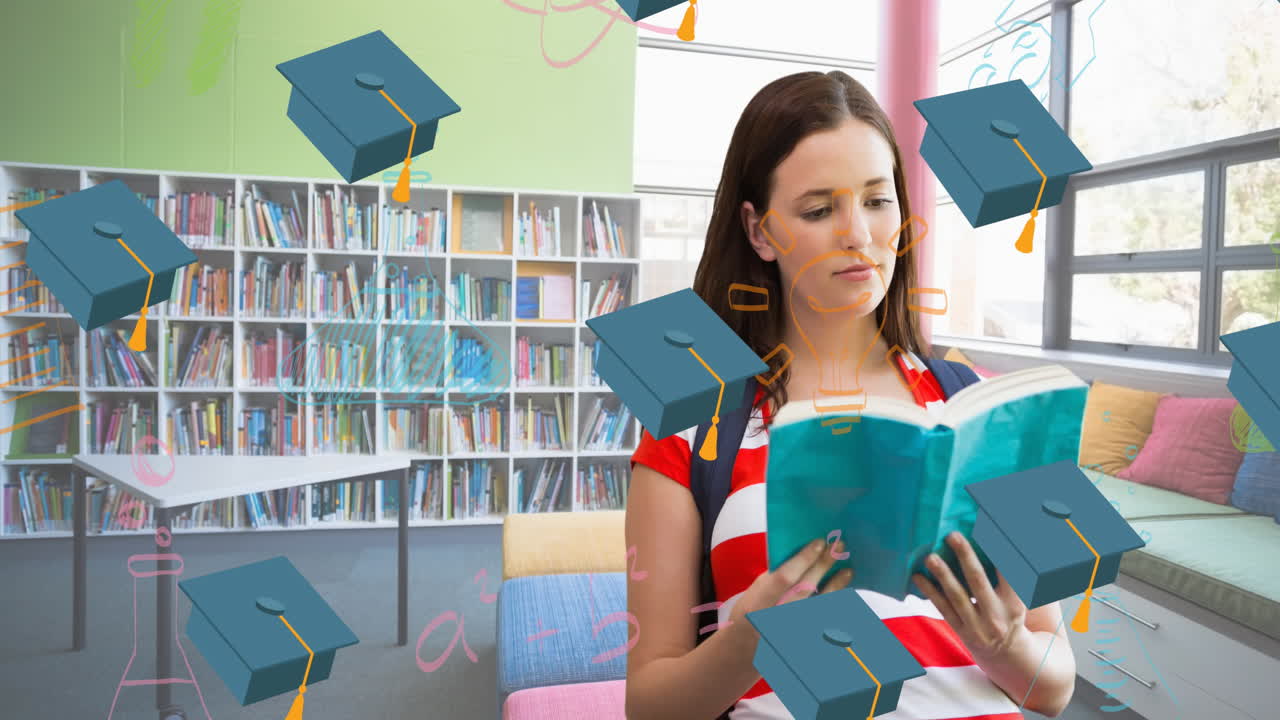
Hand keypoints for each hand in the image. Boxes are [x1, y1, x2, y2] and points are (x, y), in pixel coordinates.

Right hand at [727, 537, 852, 632]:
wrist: (747, 648)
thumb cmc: (752, 612)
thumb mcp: (754, 593)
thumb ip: (774, 577)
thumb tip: (803, 554)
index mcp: (759, 604)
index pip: (785, 577)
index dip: (804, 559)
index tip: (819, 542)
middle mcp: (776, 619)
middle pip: (807, 588)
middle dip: (824, 565)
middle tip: (838, 546)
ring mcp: (792, 633)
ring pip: (821, 606)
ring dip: (836, 586)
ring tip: (847, 571)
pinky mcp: (805, 642)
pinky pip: (826, 621)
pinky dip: (835, 605)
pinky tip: (842, 593)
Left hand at [911, 532, 1027, 662]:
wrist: (1004, 651)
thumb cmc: (1008, 613)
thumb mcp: (1016, 597)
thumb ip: (1007, 575)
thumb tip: (997, 539)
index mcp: (1014, 603)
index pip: (1006, 572)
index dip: (997, 551)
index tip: (987, 528)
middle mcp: (996, 616)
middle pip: (978, 581)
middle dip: (965, 556)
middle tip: (952, 535)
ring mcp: (977, 626)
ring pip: (957, 596)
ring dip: (942, 574)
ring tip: (930, 557)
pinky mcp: (961, 631)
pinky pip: (943, 608)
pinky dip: (930, 592)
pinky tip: (918, 577)